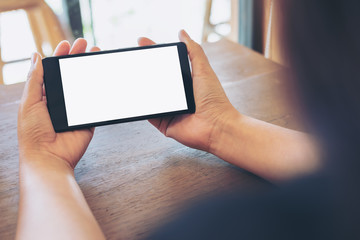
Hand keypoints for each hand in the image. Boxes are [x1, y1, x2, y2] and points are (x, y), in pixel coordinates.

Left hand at [18, 39, 100, 169]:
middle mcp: (60, 100)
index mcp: (43, 95)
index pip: (53, 71)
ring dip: (91, 71)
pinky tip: (104, 78)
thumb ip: (35, 79)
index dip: (60, 56)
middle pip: (71, 75)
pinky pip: (94, 102)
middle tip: (86, 45)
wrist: (49, 157)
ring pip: (84, 85)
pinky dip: (100, 90)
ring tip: (97, 56)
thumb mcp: (30, 102)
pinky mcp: (87, 118)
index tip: (68, 44)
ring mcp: (74, 109)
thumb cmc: (34, 133)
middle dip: (78, 59)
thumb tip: (35, 56)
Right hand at [138, 30, 236, 150]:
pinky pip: (148, 114)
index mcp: (185, 80)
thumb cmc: (214, 99)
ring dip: (139, 87)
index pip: (166, 64)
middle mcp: (176, 95)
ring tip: (128, 75)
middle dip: (142, 69)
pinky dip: (141, 106)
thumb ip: (193, 51)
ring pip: (150, 96)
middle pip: (155, 79)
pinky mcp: (163, 122)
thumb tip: (182, 33)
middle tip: (130, 58)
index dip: (154, 53)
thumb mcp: (203, 70)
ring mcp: (169, 109)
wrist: (216, 126)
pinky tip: (132, 96)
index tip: (142, 43)